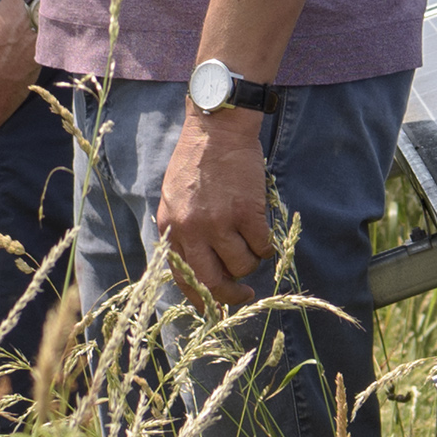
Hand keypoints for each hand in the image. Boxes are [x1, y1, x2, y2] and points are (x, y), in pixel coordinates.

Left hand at [157, 98, 279, 312]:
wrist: (217, 128)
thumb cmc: (196, 162)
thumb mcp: (174, 199)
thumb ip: (181, 231)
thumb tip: (197, 267)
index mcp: (170, 228)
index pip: (183, 277)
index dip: (201, 298)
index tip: (214, 308)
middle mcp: (191, 230)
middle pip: (212, 282)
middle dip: (230, 297)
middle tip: (244, 296)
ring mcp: (219, 222)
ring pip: (242, 265)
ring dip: (251, 262)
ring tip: (253, 247)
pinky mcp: (246, 212)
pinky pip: (261, 246)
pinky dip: (266, 246)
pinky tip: (264, 234)